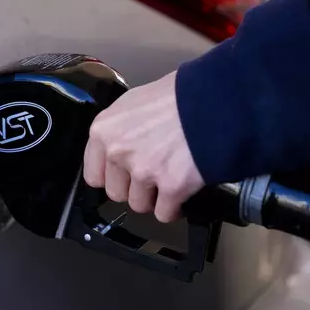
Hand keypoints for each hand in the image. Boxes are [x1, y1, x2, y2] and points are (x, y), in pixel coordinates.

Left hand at [83, 71, 204, 222]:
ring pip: (140, 205)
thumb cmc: (178, 95)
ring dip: (155, 198)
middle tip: (153, 175)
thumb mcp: (136, 102)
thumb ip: (120, 129)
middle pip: (117, 193)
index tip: (124, 176)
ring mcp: (144, 171)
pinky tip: (182, 193)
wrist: (214, 100)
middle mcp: (119, 153)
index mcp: (104, 130)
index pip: (94, 175)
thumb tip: (119, 148)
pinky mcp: (172, 187)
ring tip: (170, 179)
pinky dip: (174, 208)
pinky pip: (165, 213)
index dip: (113, 177)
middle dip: (134, 188)